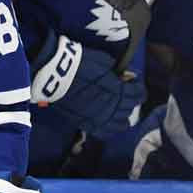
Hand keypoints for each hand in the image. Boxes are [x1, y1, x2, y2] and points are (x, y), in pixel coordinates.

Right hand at [30, 34, 144, 138]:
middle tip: (125, 94)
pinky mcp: (87, 123)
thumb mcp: (103, 60)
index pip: (138, 93)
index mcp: (119, 89)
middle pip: (130, 108)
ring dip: (123, 116)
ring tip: (119, 110)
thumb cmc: (79, 63)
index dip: (138, 87)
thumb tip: (128, 76)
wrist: (55, 74)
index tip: (132, 82)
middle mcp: (113, 106)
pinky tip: (110, 122)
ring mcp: (100, 117)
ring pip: (121, 123)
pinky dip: (111, 128)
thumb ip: (118, 71)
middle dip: (130, 100)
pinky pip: (105, 131)